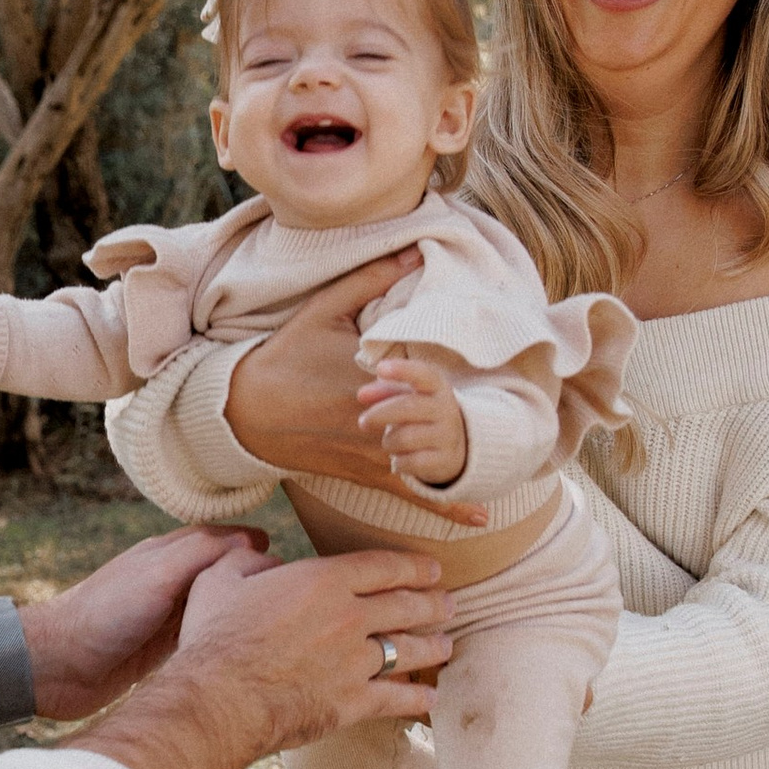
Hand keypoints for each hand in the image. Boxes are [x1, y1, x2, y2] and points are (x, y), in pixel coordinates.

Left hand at [20, 523, 273, 721]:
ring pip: (215, 606)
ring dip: (243, 612)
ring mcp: (164, 616)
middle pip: (223, 574)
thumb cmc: (101, 614)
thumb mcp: (157, 576)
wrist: (54, 665)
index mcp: (167, 554)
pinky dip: (225, 638)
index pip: (221, 540)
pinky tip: (249, 651)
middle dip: (257, 580)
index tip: (295, 559)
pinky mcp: (160, 651)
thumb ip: (201, 554)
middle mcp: (168, 582)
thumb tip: (251, 538)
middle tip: (299, 595)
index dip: (255, 546)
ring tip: (284, 623)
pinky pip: (202, 637)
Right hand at [173, 543, 452, 745]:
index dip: (414, 567)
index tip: (433, 570)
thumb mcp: (220, 580)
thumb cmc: (212, 637)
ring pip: (410, 650)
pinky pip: (397, 699)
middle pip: (407, 606)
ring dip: (434, 647)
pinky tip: (430, 699)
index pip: (384, 567)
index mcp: (322, 580)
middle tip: (449, 605)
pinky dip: (418, 699)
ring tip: (447, 645)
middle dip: (434, 604)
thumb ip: (248, 563)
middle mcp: (349, 617)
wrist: (218, 699)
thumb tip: (263, 562)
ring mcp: (356, 662)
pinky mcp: (353, 702)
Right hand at [221, 254, 489, 528]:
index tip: (491, 365)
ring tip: (515, 465)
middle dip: (473, 421)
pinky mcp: (363, 473)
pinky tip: (480, 517)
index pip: (429, 378)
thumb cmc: (283, 356)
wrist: (242, 410)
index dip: (457, 377)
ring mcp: (371, 449)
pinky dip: (446, 506)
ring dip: (469, 462)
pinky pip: (410, 491)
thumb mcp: (323, 309)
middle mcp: (376, 417)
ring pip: (430, 457)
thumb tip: (416, 252)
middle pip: (438, 420)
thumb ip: (370, 279)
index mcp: (371, 373)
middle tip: (526, 417)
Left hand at [356, 350, 467, 489]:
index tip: (380, 368)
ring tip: (390, 442)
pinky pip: (410, 462)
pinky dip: (398, 462)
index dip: (402, 370)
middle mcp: (447, 409)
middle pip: (407, 407)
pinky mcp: (445, 460)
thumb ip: (384, 392)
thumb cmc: (422, 414)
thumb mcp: (408, 397)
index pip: (423, 374)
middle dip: (379, 414)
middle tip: (363, 422)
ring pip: (405, 438)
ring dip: (388, 442)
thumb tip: (361, 395)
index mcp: (438, 387)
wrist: (459, 446)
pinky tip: (400, 460)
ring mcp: (448, 436)